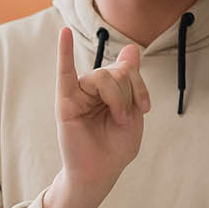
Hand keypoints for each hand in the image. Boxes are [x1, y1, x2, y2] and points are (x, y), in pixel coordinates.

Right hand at [43, 28, 150, 207]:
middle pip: (115, 71)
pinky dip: (64, 52)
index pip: (125, 69)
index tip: (145, 107)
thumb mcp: (132, 112)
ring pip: (101, 76)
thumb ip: (130, 80)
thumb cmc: (115, 147)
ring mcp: (78, 93)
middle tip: (125, 118)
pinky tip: (64, 34)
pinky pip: (64, 73)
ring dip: (116, 97)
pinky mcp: (66, 102)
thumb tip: (132, 47)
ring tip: (117, 119)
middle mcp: (92, 88)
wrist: (101, 172)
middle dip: (128, 92)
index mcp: (109, 89)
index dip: (138, 85)